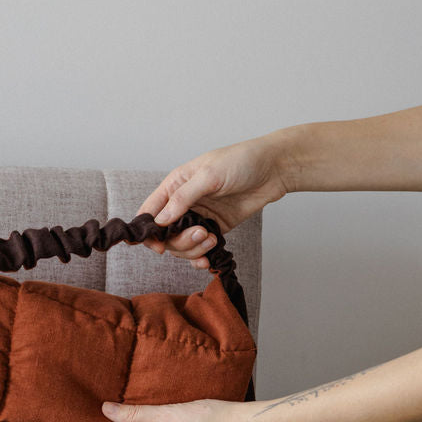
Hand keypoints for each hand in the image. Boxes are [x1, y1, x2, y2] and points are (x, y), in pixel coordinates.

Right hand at [139, 134, 287, 266]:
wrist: (273, 169)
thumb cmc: (241, 161)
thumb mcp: (209, 175)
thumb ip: (183, 198)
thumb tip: (160, 221)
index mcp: (175, 186)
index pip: (149, 212)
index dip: (148, 232)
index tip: (158, 246)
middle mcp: (183, 204)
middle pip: (166, 235)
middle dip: (179, 241)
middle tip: (201, 233)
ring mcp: (200, 217)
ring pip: (182, 245)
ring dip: (194, 249)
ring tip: (212, 239)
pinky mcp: (216, 228)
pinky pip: (200, 249)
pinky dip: (201, 257)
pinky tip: (208, 260)